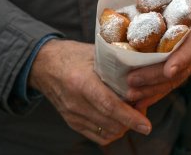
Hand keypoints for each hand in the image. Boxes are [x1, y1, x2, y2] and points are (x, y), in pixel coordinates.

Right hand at [28, 40, 151, 145]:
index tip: (146, 125)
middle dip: (132, 122)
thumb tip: (143, 73)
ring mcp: (72, 115)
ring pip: (106, 133)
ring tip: (131, 113)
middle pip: (110, 123)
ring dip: (123, 127)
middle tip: (142, 110)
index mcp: (82, 82)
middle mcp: (76, 102)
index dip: (130, 117)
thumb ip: (116, 65)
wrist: (44, 65)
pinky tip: (118, 120)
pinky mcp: (72, 122)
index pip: (109, 106)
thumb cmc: (72, 55)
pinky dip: (113, 131)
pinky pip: (98, 136)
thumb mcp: (95, 54)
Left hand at [126, 0, 190, 109]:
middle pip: (180, 70)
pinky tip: (140, 102)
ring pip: (175, 81)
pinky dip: (156, 94)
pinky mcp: (187, 68)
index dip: (182, 59)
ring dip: (152, 90)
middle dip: (155, 78)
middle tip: (132, 82)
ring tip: (132, 96)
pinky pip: (172, 84)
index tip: (169, 70)